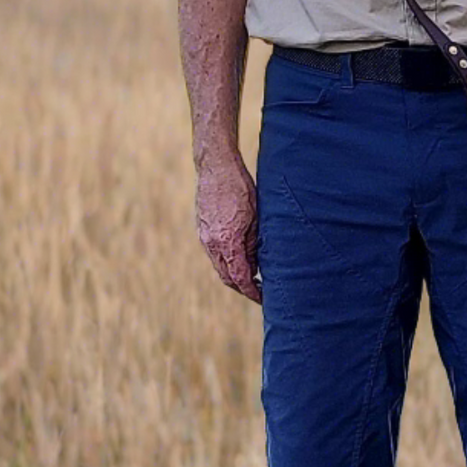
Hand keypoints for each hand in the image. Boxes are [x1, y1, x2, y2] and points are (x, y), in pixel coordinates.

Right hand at [196, 150, 260, 303]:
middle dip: (243, 288)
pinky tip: (241, 258)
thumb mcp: (257, 219)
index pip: (240, 277)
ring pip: (220, 266)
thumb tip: (255, 268)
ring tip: (253, 277)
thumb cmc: (241, 189)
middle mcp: (211, 243)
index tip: (264, 299)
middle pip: (227, 277)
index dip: (252, 292)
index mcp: (227, 242)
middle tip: (260, 292)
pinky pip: (215, 254)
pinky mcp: (202, 229)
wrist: (216, 167)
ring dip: (235, 275)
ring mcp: (204, 237)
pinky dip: (227, 261)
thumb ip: (254, 246)